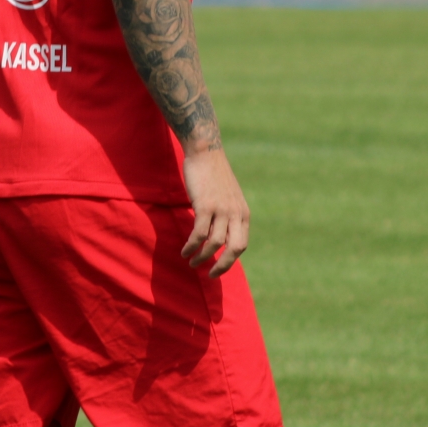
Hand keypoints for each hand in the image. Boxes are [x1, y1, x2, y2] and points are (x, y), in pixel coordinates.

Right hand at [180, 147, 249, 277]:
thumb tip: (220, 238)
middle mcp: (235, 213)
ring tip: (191, 262)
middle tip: (209, 275)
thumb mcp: (229, 197)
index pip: (242, 244)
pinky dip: (191, 246)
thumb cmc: (214, 176)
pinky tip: (184, 250)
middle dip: (222, 266)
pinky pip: (199, 234)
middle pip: (234, 248)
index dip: (230, 260)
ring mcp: (221, 209)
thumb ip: (228, 216)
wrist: (205, 152)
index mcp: (243, 213)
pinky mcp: (205, 206)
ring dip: (202, 257)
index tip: (218, 268)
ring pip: (214, 243)